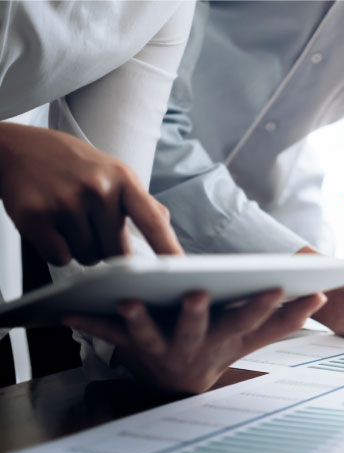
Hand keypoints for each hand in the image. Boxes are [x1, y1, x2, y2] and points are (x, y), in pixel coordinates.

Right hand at [0, 122, 182, 265]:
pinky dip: (57, 250)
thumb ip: (140, 199)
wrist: (18, 148)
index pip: (153, 221)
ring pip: (89, 258)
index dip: (168, 248)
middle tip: (92, 225)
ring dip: (82, 249)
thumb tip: (164, 223)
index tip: (181, 269)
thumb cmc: (72, 164)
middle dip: (109, 249)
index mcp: (123, 178)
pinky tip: (51, 226)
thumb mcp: (114, 171)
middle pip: (119, 253)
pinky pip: (60, 258)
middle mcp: (98, 189)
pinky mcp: (36, 217)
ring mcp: (66, 202)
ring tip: (70, 220)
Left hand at [62, 290, 326, 393]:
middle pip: (196, 329)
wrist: (176, 381)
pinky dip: (86, 321)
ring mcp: (159, 347)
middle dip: (196, 313)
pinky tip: (65, 311)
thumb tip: (321, 296)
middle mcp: (193, 346)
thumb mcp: (251, 337)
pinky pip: (105, 332)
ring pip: (148, 334)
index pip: (249, 321)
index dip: (264, 306)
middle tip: (196, 294)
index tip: (278, 287)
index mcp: (225, 339)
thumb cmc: (217, 347)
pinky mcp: (128, 344)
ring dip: (137, 319)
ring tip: (128, 300)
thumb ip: (284, 319)